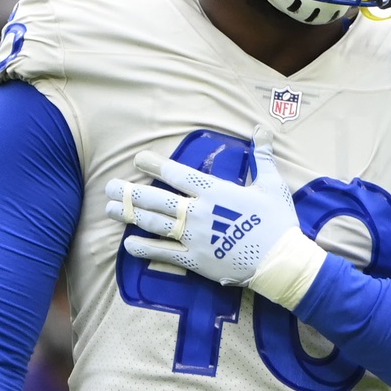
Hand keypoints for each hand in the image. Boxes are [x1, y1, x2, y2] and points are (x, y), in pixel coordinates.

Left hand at [105, 132, 307, 288]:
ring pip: (155, 224)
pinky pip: (164, 253)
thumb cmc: (278, 222)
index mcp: (216, 191)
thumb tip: (262, 128)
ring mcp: (194, 237)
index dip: (156, 165)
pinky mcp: (196, 260)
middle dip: (130, 192)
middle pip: (157, 199)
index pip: (178, 174)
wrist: (281, 262)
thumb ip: (262, 157)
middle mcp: (199, 212)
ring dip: (129, 215)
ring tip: (109, 209)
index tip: (139, 159)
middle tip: (109, 186)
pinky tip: (127, 244)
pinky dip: (144, 248)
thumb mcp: (273, 185)